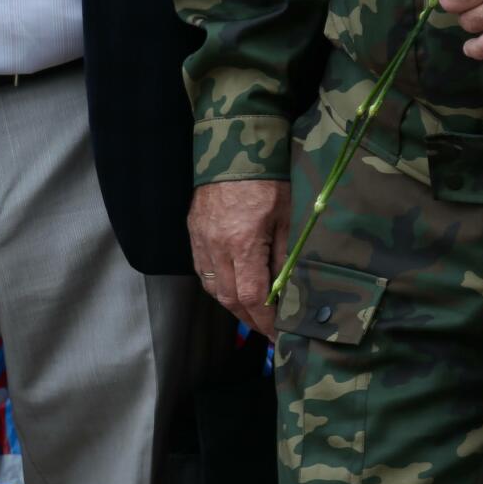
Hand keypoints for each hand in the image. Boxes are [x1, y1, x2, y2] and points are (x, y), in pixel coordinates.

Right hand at [188, 180, 291, 339]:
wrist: (233, 148)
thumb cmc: (269, 179)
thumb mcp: (288, 216)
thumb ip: (286, 254)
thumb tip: (288, 288)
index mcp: (242, 244)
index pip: (252, 296)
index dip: (265, 321)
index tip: (277, 335)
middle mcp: (216, 247)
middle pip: (229, 298)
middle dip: (249, 319)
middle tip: (267, 331)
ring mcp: (201, 240)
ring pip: (213, 287)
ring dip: (232, 306)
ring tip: (252, 316)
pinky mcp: (194, 232)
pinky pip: (203, 270)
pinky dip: (218, 286)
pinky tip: (232, 290)